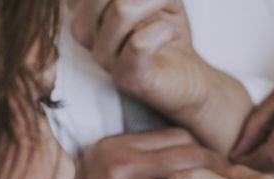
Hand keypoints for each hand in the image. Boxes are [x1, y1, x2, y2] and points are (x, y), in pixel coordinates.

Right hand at [70, 0, 250, 151]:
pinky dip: (164, 30)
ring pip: (120, 11)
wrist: (187, 75)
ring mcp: (105, 59)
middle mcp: (88, 36)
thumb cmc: (166, 33)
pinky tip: (173, 33)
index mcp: (86, 12)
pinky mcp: (126, 77)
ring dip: (158, 0)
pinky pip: (138, 43)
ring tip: (174, 8)